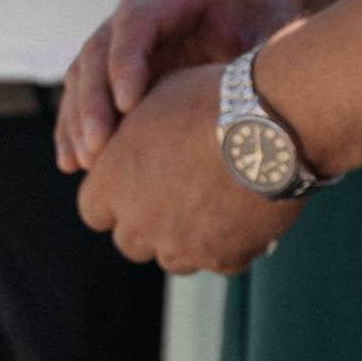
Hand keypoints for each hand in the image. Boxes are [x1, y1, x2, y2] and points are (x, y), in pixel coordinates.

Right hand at [55, 0, 308, 172]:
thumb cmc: (266, 10)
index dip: (126, 62)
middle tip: (98, 148)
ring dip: (78, 118)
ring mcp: (123, 33)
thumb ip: (252, 59)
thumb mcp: (267, 27)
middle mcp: (138, 6)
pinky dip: (78, 124)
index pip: (135, 22)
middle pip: (98, 49)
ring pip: (84, 72)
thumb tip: (249, 107)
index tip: (128, 106)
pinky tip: (73, 161)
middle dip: (94, 101)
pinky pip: (88, 90)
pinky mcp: (120, 60)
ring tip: (81, 162)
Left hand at [76, 60, 299, 273]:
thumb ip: (133, 133)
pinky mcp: (222, 258)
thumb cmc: (211, 98)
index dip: (113, 200)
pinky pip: (217, 262)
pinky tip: (243, 216)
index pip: (92, 211)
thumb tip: (130, 138)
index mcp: (112, 181)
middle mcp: (139, 220)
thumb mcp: (156, 99)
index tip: (133, 188)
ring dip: (184, 240)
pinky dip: (227, 245)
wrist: (268, 122)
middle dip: (146, 224)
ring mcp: (180, 245)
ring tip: (210, 207)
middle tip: (174, 199)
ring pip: (171, 259)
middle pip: (129, 242)